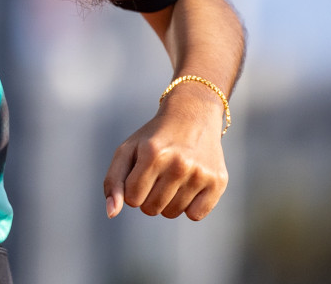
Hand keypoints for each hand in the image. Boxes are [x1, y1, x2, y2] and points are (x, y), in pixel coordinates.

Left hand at [103, 86, 227, 219]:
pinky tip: (189, 184)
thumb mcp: (127, 151)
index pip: (132, 199)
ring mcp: (200, 173)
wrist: (193, 115)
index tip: (139, 173)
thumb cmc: (154, 138)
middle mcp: (179, 164)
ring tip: (172, 177)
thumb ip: (113, 181)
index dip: (132, 189)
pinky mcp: (218, 181)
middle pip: (151, 209)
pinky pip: (195, 215)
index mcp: (153, 153)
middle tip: (157, 174)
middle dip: (148, 197)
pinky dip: (189, 206)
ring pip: (172, 213)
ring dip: (167, 201)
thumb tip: (112, 213)